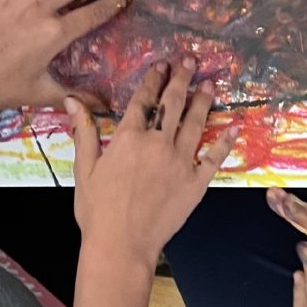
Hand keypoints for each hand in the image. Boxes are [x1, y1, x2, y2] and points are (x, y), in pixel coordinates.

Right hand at [67, 58, 239, 269]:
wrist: (120, 246)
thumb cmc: (97, 211)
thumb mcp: (85, 169)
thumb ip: (83, 132)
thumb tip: (72, 100)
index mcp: (129, 138)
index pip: (144, 100)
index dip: (154, 79)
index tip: (162, 64)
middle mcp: (158, 144)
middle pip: (173, 103)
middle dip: (182, 78)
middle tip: (191, 60)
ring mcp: (180, 162)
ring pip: (196, 123)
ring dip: (203, 101)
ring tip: (210, 85)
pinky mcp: (196, 182)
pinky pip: (214, 157)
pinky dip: (225, 141)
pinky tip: (234, 127)